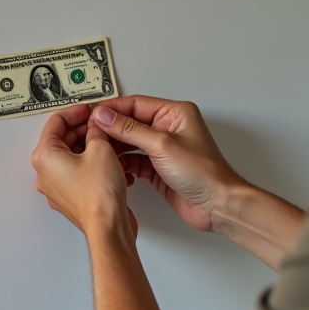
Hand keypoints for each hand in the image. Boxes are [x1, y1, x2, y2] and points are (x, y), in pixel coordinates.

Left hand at [31, 104, 137, 238]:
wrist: (107, 227)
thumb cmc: (99, 195)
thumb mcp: (101, 148)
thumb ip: (95, 131)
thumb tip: (94, 126)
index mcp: (45, 157)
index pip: (55, 122)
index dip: (75, 112)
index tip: (88, 110)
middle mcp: (45, 173)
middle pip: (61, 140)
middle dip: (82, 129)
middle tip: (100, 124)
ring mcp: (56, 188)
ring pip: (70, 157)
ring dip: (89, 146)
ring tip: (108, 142)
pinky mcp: (69, 198)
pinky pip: (77, 173)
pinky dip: (90, 163)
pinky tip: (109, 161)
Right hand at [89, 96, 243, 232]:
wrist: (217, 205)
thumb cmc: (204, 173)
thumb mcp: (162, 144)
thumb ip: (130, 129)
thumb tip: (106, 116)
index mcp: (175, 114)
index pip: (136, 104)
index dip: (112, 109)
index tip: (93, 114)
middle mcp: (168, 129)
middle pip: (130, 123)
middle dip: (110, 129)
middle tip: (90, 134)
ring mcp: (162, 149)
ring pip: (130, 143)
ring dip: (114, 147)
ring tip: (97, 151)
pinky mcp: (158, 168)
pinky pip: (133, 161)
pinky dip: (122, 164)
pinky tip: (113, 167)